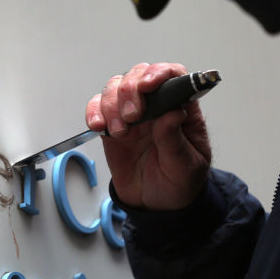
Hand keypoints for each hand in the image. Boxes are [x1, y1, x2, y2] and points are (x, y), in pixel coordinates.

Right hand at [86, 63, 211, 210]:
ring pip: (115, 87)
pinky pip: (97, 108)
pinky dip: (94, 112)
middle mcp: (156, 105)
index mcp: (181, 108)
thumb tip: (172, 113)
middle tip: (133, 116)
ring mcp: (132, 113)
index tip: (148, 86)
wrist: (157, 205)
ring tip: (120, 131)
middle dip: (130, 90)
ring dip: (112, 104)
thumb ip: (175, 140)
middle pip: (139, 75)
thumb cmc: (179, 182)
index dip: (160, 73)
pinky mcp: (111, 125)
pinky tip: (99, 126)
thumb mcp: (186, 166)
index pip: (173, 75)